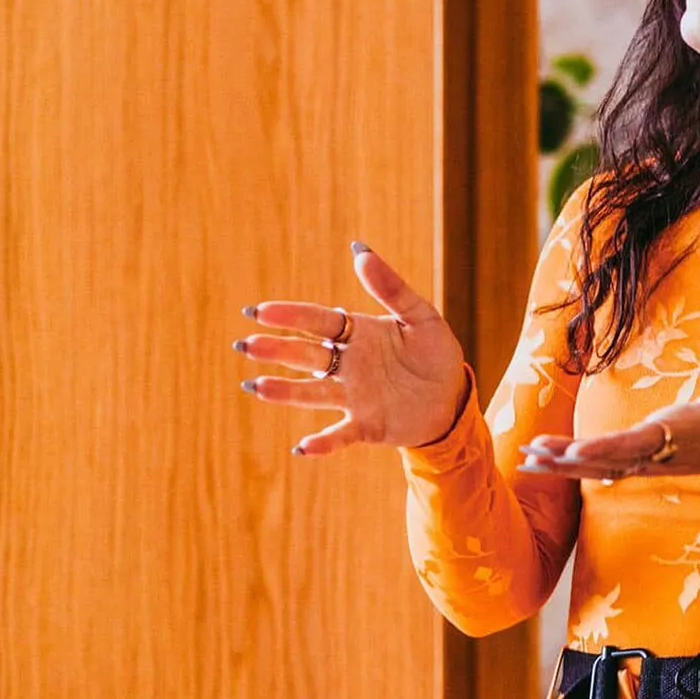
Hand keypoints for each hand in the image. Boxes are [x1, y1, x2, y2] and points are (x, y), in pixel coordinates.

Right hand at [235, 242, 468, 455]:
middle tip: (246, 345)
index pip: (318, 322)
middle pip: (307, 355)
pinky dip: (323, 442)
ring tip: (256, 387)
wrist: (453, 396)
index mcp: (357, 334)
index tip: (260, 311)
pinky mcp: (367, 426)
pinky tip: (302, 447)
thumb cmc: (434, 352)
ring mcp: (354, 396)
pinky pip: (341, 434)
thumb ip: (390, 288)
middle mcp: (347, 365)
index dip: (291, 317)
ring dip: (286, 391)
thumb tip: (359, 251)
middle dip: (276, 350)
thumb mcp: (419, 315)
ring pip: (314, 393)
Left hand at [518, 356, 699, 535]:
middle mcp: (656, 454)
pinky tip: (547, 460)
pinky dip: (572, 464)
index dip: (604, 447)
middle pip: (604, 461)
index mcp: (677, 437)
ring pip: (598, 467)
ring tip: (526, 456)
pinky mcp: (644, 460)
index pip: (635, 444)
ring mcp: (648, 461)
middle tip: (529, 453)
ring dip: (561, 463)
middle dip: (566, 459)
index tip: (574, 450)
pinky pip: (602, 466)